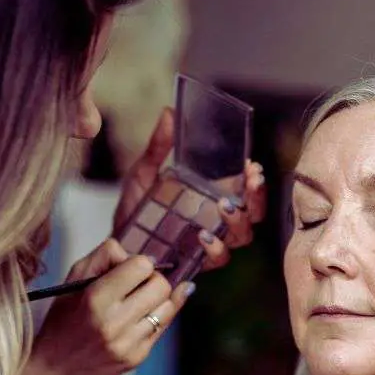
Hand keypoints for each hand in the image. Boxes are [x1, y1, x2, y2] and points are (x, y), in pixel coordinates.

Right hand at [14, 242, 191, 374]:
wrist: (56, 369)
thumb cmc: (63, 320)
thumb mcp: (72, 280)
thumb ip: (105, 257)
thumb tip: (145, 258)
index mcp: (95, 299)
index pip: (141, 267)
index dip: (138, 263)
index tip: (130, 269)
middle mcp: (114, 323)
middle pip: (161, 286)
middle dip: (153, 280)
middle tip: (138, 285)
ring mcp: (128, 343)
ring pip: (168, 307)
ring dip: (158, 299)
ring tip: (140, 301)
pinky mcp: (138, 357)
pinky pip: (164, 327)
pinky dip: (157, 317)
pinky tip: (147, 313)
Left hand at [113, 108, 266, 271]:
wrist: (117, 244)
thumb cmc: (136, 210)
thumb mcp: (145, 173)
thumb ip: (158, 147)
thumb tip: (169, 113)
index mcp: (212, 197)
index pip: (245, 189)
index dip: (255, 180)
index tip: (252, 165)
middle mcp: (216, 221)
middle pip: (253, 213)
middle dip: (257, 197)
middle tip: (253, 180)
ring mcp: (209, 242)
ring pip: (242, 236)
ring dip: (239, 220)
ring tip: (225, 205)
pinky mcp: (197, 262)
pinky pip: (217, 258)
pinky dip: (215, 248)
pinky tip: (203, 235)